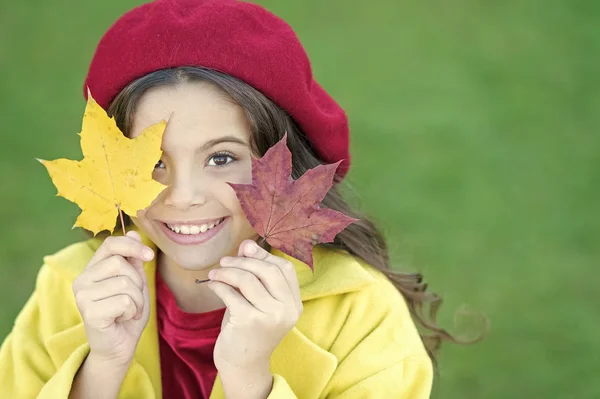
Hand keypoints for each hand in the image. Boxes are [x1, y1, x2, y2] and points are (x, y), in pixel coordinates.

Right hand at [72, 231, 153, 366]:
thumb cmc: (127, 312)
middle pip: (120, 264)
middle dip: (137, 282)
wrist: (120, 345)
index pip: (111, 244)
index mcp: (92, 269)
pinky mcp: (89, 312)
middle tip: (134, 299)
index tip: (149, 256)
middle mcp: (82, 280)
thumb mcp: (135, 282)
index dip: (132, 246)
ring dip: (137, 299)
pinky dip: (132, 311)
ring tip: (129, 310)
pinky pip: (124, 301)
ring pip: (125, 283)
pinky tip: (122, 318)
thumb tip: (132, 231)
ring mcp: (82, 296)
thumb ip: (132, 259)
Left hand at [208, 239, 302, 372]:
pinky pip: (231, 293)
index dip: (264, 256)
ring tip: (215, 273)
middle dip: (243, 261)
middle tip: (224, 261)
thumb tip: (247, 244)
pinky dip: (219, 285)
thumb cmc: (250, 328)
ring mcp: (270, 316)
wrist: (243, 365)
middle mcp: (287, 309)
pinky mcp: (250, 322)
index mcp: (294, 303)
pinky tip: (213, 285)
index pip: (284, 268)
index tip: (245, 250)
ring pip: (248, 279)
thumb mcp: (257, 300)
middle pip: (267, 270)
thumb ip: (256, 274)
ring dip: (227, 272)